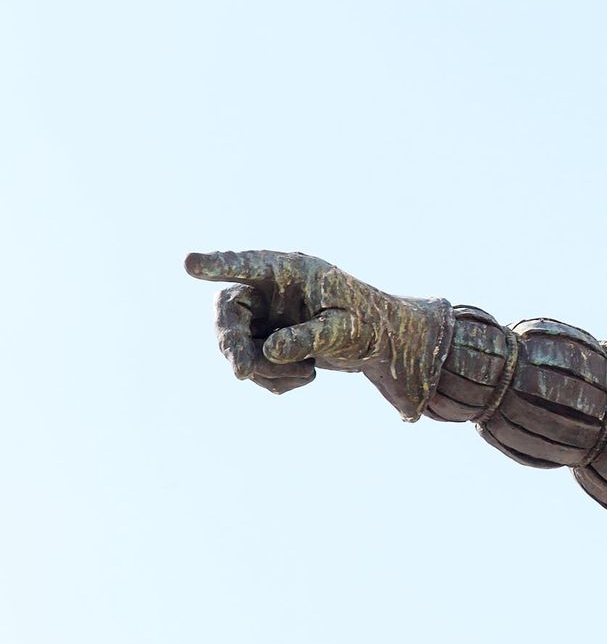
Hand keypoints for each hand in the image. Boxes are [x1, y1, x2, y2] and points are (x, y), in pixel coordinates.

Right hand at [186, 250, 450, 417]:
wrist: (379, 343)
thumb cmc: (367, 324)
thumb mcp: (345, 330)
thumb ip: (309, 337)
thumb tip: (270, 350)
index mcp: (289, 272)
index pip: (247, 265)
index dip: (217, 265)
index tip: (189, 264)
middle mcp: (269, 291)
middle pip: (229, 314)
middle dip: (232, 345)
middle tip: (241, 372)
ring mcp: (263, 317)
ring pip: (239, 347)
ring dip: (266, 370)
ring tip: (309, 374)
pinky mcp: (264, 342)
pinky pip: (254, 367)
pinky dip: (276, 380)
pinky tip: (309, 375)